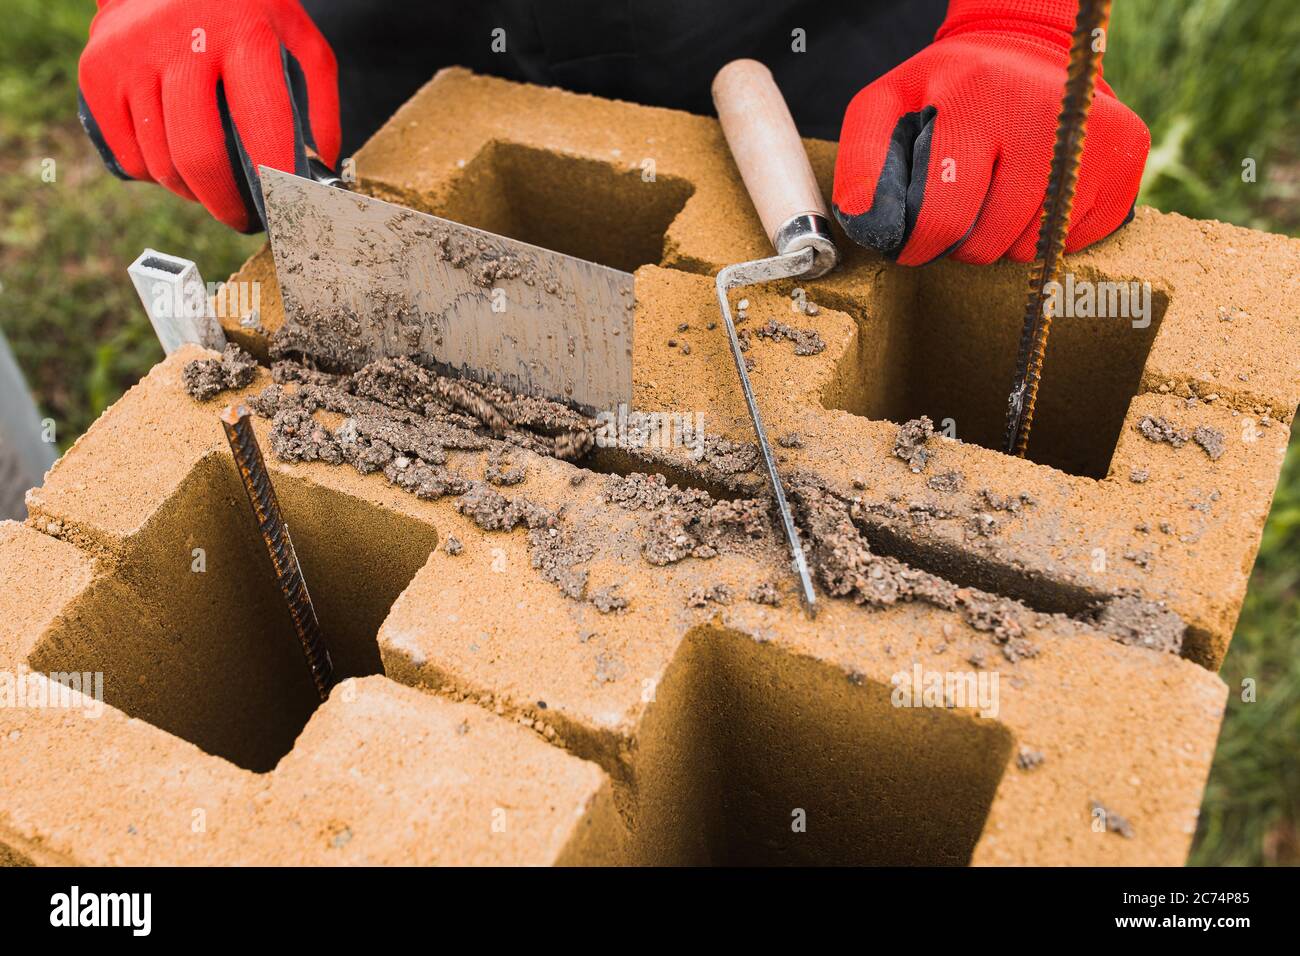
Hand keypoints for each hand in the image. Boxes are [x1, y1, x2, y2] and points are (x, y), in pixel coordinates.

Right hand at [77, 0, 339, 231]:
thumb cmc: (243, 9)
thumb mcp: (296, 35)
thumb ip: (320, 100)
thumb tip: (321, 168)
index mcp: (243, 34)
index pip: (262, 126)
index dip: (274, 181)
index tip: (284, 210)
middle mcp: (182, 43)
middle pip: (199, 156)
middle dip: (225, 204)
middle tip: (242, 218)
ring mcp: (132, 56)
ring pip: (161, 162)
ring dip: (191, 192)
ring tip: (212, 188)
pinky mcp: (97, 70)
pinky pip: (128, 154)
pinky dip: (154, 174)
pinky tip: (175, 163)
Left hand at [832, 0, 1148, 264]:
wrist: (1026, 49)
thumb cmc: (946, 92)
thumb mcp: (887, 106)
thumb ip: (860, 160)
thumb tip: (859, 214)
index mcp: (975, 98)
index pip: (942, 216)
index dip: (921, 246)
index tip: (916, 243)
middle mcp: (1042, 112)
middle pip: (990, 241)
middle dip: (964, 243)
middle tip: (961, 213)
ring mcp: (1092, 136)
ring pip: (1033, 248)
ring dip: (1006, 241)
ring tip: (998, 196)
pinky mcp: (1127, 156)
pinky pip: (1075, 239)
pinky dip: (1049, 234)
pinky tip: (1037, 194)